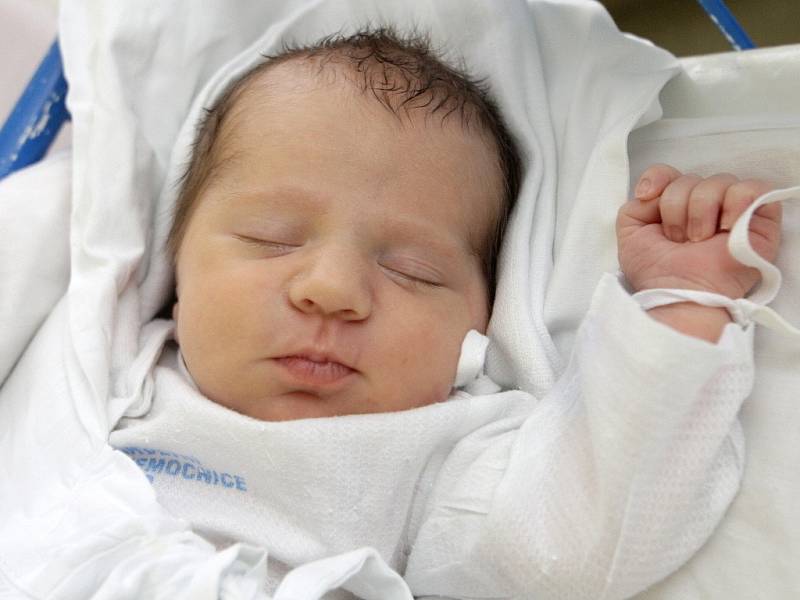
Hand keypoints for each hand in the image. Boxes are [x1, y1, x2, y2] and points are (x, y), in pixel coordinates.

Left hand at [616, 164, 781, 298]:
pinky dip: (736, 203)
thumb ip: (635, 205)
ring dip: (701, 212)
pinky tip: (725, 228)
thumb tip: (653, 189)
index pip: (670, 173)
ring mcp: (734, 212)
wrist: (678, 294)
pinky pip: (753, 188)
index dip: (660, 179)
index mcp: (677, 207)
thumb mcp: (630, 234)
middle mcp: (706, 207)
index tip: (648, 197)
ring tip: (700, 240)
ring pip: (718, 181)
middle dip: (676, 208)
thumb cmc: (656, 272)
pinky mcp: (761, 220)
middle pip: (691, 178)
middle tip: (678, 240)